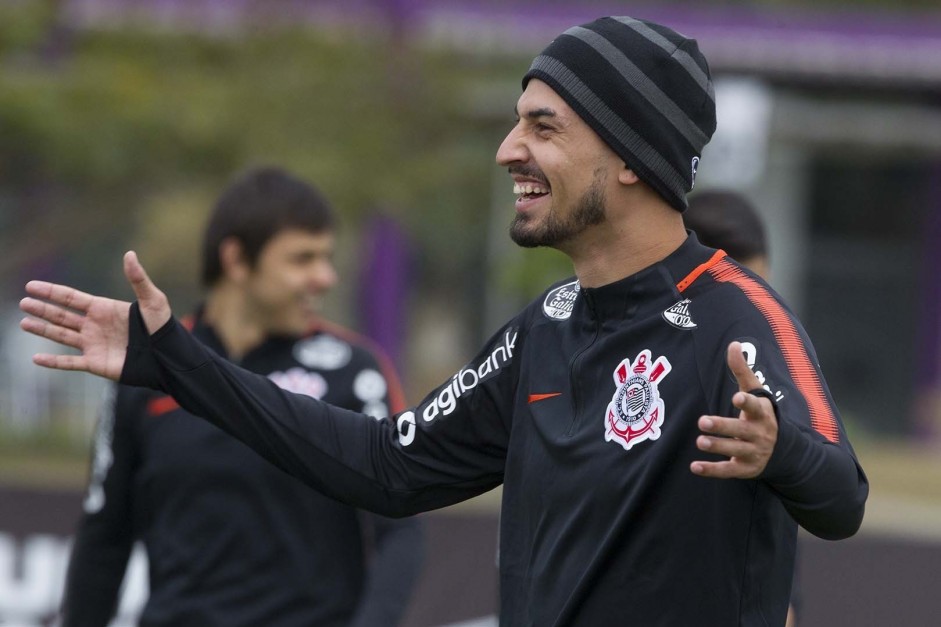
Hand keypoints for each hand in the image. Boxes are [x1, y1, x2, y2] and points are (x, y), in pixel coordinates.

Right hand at [19, 251, 170, 379]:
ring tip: (24, 323)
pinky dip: (53, 362)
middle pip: (62, 315)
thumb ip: (138, 279)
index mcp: (104, 308)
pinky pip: (70, 363)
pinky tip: (37, 358)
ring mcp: (93, 344)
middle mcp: (95, 325)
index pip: (71, 298)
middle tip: (23, 303)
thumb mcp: (153, 300)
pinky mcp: (96, 363)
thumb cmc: (163, 327)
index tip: (31, 286)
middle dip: (43, 309)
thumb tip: (129, 254)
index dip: (52, 292)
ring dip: (42, 330)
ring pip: (61, 336)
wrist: (168, 356)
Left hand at [690, 341, 777, 478]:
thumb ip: (742, 370)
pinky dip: (712, 470)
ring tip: (700, 441)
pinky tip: (695, 467)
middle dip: (723, 426)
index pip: (756, 407)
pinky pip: (728, 471)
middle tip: (702, 421)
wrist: (783, 450)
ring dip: (718, 446)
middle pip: (741, 430)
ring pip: (735, 451)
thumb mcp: (754, 391)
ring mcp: (753, 452)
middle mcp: (759, 434)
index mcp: (761, 413)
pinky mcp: (745, 469)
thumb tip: (733, 343)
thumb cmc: (759, 413)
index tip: (736, 397)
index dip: (747, 402)